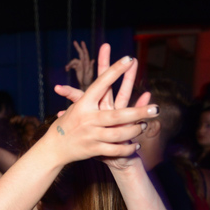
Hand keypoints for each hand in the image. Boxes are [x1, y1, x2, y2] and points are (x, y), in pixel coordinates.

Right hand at [44, 46, 158, 165]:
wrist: (53, 148)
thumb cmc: (67, 123)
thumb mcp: (76, 107)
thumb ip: (91, 96)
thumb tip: (104, 79)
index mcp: (84, 104)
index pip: (101, 83)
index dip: (115, 71)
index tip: (129, 59)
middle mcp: (88, 119)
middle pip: (118, 115)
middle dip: (138, 113)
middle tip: (156, 109)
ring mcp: (91, 135)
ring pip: (119, 134)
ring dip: (135, 131)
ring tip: (145, 125)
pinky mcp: (94, 150)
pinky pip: (115, 150)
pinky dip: (127, 149)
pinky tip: (136, 145)